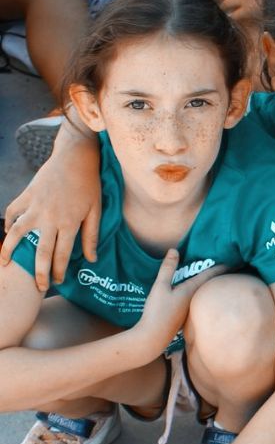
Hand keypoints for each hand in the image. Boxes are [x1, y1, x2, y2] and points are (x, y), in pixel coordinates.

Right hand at [2, 129, 101, 289]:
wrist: (75, 157)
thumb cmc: (90, 184)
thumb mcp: (96, 210)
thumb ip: (92, 235)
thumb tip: (91, 259)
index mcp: (70, 223)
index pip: (62, 254)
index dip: (58, 271)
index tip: (56, 282)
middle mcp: (50, 218)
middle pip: (41, 251)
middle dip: (39, 272)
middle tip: (38, 286)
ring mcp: (35, 206)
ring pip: (18, 233)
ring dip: (10, 250)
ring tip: (6, 264)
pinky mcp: (26, 195)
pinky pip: (12, 212)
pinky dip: (8, 223)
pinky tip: (7, 234)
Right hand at [135, 249, 226, 355]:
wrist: (152, 337)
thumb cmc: (157, 311)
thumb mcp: (160, 287)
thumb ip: (168, 268)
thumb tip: (174, 249)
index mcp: (192, 290)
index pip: (210, 275)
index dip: (221, 266)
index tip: (234, 259)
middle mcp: (195, 299)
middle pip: (209, 284)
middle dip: (217, 274)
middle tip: (228, 264)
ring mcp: (191, 309)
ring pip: (202, 292)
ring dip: (208, 284)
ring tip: (215, 276)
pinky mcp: (184, 315)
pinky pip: (196, 299)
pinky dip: (199, 292)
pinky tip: (196, 292)